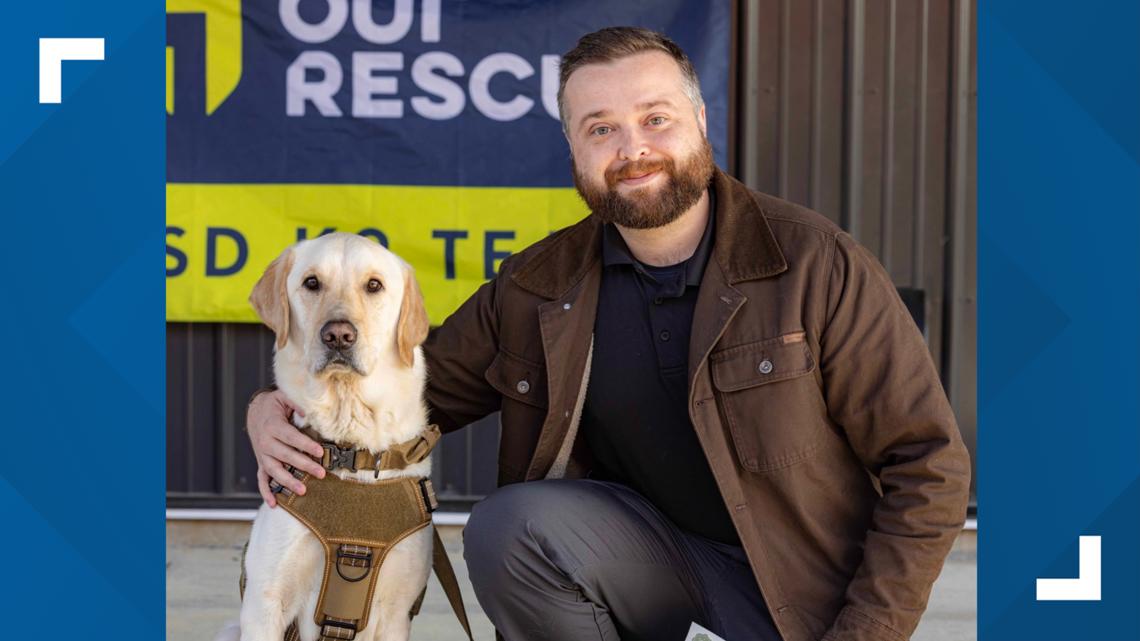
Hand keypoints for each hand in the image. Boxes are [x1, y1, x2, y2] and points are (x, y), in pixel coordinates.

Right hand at [246, 389, 324, 506]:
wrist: (255, 412)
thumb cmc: (274, 405)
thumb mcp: (284, 397)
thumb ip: (297, 403)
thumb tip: (308, 413)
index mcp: (273, 426)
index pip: (291, 437)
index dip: (305, 445)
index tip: (319, 451)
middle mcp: (266, 442)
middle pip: (285, 456)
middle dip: (303, 465)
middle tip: (321, 473)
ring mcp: (262, 455)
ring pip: (274, 470)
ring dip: (287, 482)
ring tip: (303, 490)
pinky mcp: (261, 462)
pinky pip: (261, 479)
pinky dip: (266, 492)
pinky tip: (274, 504)